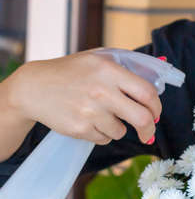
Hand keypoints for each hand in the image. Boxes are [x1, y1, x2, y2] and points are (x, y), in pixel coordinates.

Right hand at [5, 49, 161, 144]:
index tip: (156, 114)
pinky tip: (87, 120)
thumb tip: (154, 90)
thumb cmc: (70, 73)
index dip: (156, 107)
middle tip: (148, 133)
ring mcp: (90, 111)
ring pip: (121, 131)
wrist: (33, 88)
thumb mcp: (97, 60)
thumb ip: (125, 70)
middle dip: (149, 129)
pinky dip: (101, 134)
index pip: (147, 92)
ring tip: (99, 114)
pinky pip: (104, 138)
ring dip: (117, 128)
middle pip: (142, 118)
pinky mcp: (80, 128)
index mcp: (109, 70)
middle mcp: (102, 91)